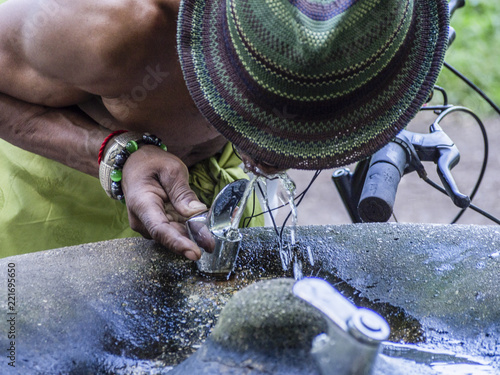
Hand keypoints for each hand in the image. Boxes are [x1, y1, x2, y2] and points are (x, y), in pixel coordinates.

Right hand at [121, 145, 207, 259]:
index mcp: (142, 204)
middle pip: (170, 235)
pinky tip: (204, 228)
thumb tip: (197, 211)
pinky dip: (189, 229)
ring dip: (193, 235)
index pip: (160, 229)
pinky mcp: (156, 226)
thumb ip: (183, 192)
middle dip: (193, 239)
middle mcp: (142, 220)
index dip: (178, 243)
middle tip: (212, 243)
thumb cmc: (151, 164)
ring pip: (174, 235)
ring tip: (211, 235)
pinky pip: (174, 230)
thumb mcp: (171, 170)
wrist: (134, 164)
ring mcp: (148, 225)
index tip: (195, 253)